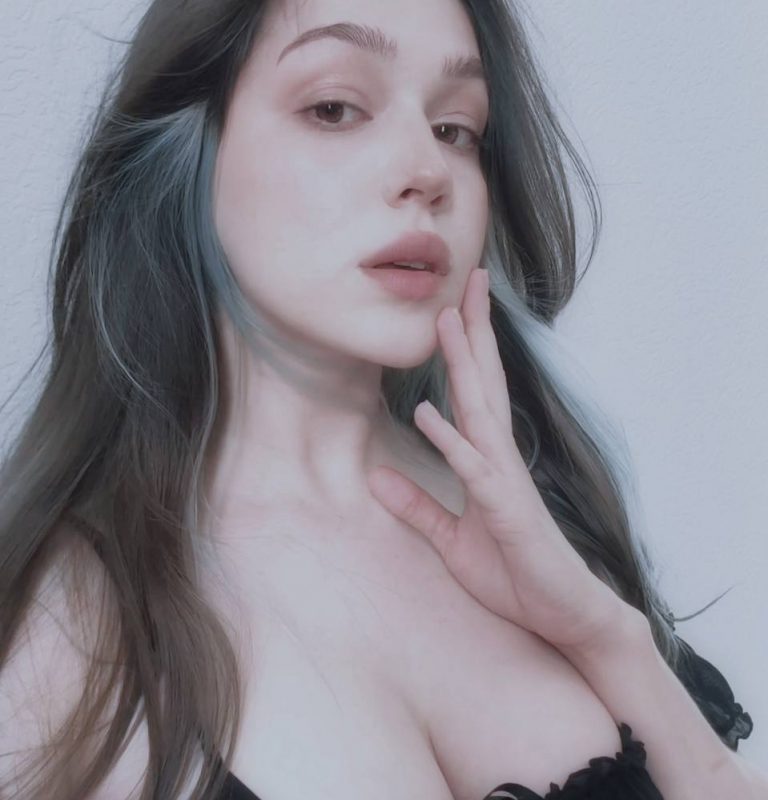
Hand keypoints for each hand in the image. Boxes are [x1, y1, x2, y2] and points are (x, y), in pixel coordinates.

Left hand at [367, 267, 631, 654]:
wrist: (562, 615)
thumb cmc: (515, 574)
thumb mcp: (450, 540)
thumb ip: (417, 507)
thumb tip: (375, 478)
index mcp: (489, 460)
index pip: (474, 392)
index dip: (464, 349)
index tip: (454, 307)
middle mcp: (500, 459)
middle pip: (483, 384)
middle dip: (474, 332)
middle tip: (469, 280)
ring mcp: (506, 482)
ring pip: (481, 412)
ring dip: (463, 365)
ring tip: (448, 320)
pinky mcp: (508, 510)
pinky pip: (475, 471)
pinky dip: (451, 442)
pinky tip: (427, 413)